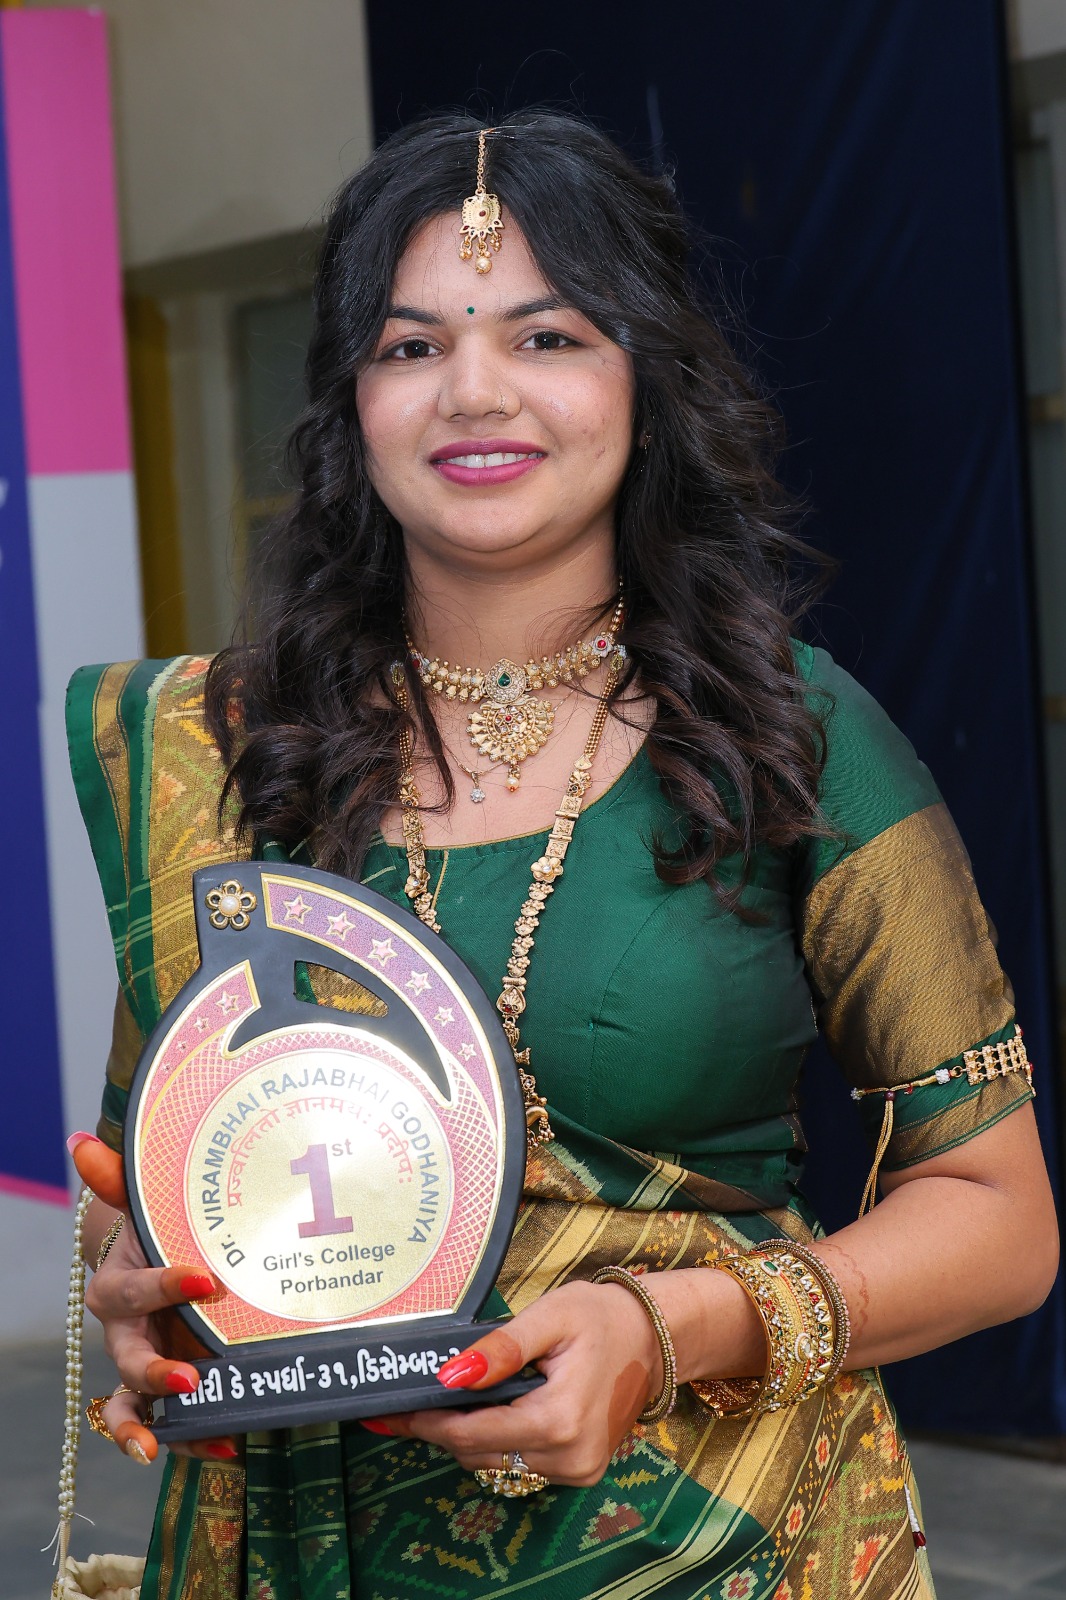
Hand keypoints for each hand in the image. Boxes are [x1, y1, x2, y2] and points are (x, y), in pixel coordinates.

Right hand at [68, 1132, 239, 1464]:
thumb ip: (119, 1182)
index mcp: (118, 1289)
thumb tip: (78, 1142)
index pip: (130, 1291)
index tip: (207, 1277)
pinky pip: (174, 1426)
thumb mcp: (147, 1209)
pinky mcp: (173, 1392)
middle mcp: (126, 1336)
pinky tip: (230, 1444)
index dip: (163, 1285)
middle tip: (190, 1376)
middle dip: (153, 1371)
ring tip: (171, 1447)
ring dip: (154, 1428)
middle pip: (127, 1361)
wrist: (165, 1268)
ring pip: (135, 1408)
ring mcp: (148, 1367)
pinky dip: (195, 1440)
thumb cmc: (157, 1236)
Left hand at [364, 1279, 662, 1486]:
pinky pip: (520, 1463)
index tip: (390, 1411)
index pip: (471, 1434)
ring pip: (496, 1461)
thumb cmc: (602, 1317)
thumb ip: (500, 1348)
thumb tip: (448, 1376)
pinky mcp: (580, 1471)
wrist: (656, 1338)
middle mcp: (569, 1457)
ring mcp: (577, 1470)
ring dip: (469, 1434)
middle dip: (442, 1426)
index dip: (427, 1423)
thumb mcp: (550, 1315)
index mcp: (559, 1420)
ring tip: (449, 1398)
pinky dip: (499, 1439)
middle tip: (412, 1398)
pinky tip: (491, 1408)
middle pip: (478, 1453)